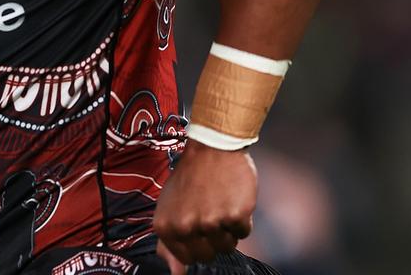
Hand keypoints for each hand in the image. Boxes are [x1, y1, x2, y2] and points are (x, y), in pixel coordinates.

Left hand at [154, 143, 256, 266]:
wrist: (212, 147)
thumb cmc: (191, 177)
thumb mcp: (169, 206)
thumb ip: (169, 241)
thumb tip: (176, 274)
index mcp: (166, 227)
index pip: (187, 258)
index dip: (197, 243)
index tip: (198, 225)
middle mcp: (186, 227)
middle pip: (208, 255)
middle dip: (213, 239)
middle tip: (210, 212)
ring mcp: (210, 222)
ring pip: (228, 246)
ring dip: (228, 229)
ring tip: (220, 203)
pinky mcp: (234, 216)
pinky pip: (244, 232)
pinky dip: (242, 219)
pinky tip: (232, 198)